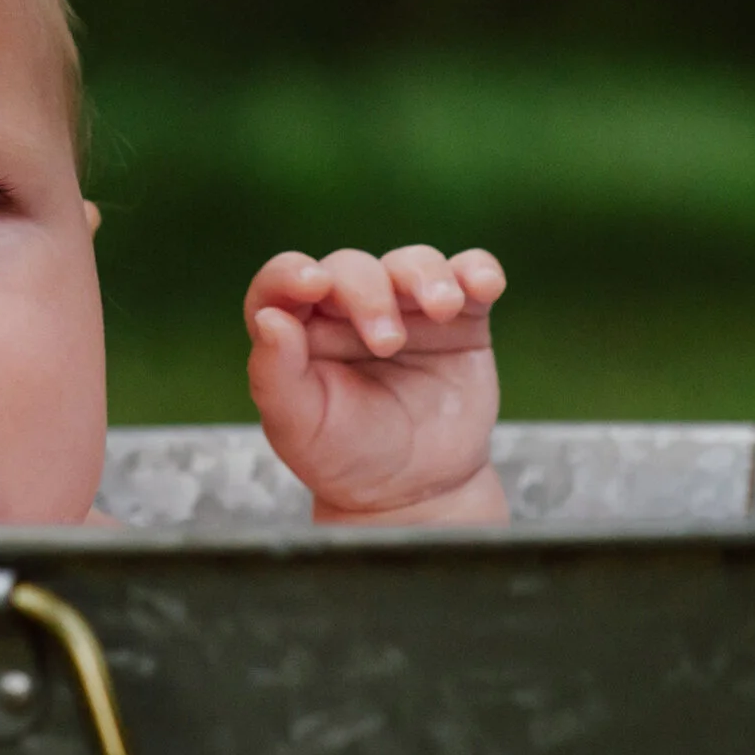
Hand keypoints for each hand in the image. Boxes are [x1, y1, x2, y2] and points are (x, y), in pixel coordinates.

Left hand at [244, 245, 507, 525]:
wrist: (416, 491)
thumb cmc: (346, 456)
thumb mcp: (300, 427)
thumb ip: (276, 374)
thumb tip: (270, 318)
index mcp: (300, 329)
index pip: (283, 282)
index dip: (291, 274)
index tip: (312, 285)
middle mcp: (349, 308)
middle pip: (354, 268)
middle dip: (369, 294)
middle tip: (387, 343)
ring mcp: (407, 308)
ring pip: (414, 263)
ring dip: (427, 276)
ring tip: (443, 308)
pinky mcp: (460, 317)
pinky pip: (470, 274)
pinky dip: (478, 271)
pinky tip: (484, 286)